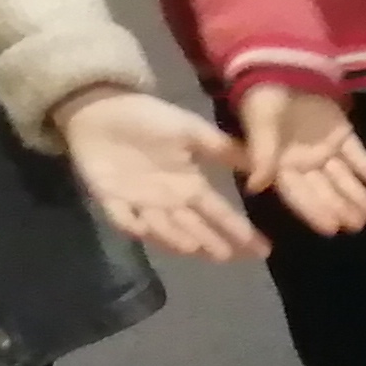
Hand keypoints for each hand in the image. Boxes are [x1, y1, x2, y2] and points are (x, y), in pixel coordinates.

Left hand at [54, 88, 264, 261]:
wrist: (101, 109)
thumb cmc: (148, 118)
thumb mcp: (191, 129)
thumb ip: (223, 149)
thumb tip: (262, 164)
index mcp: (191, 186)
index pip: (220, 214)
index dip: (240, 232)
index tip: (264, 250)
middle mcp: (170, 202)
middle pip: (195, 229)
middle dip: (211, 243)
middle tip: (228, 256)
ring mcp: (140, 204)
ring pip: (162, 228)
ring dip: (176, 238)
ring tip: (194, 246)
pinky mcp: (110, 199)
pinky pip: (122, 216)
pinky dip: (131, 223)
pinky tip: (143, 227)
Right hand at [235, 83, 365, 232]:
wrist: (280, 61)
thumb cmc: (263, 95)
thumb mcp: (260, 123)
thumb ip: (261, 154)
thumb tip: (254, 187)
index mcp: (280, 164)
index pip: (298, 194)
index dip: (314, 211)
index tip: (331, 229)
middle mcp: (303, 163)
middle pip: (325, 190)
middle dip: (341, 208)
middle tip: (358, 225)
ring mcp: (324, 149)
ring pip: (343, 177)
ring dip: (359, 195)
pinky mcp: (341, 135)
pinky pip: (357, 154)